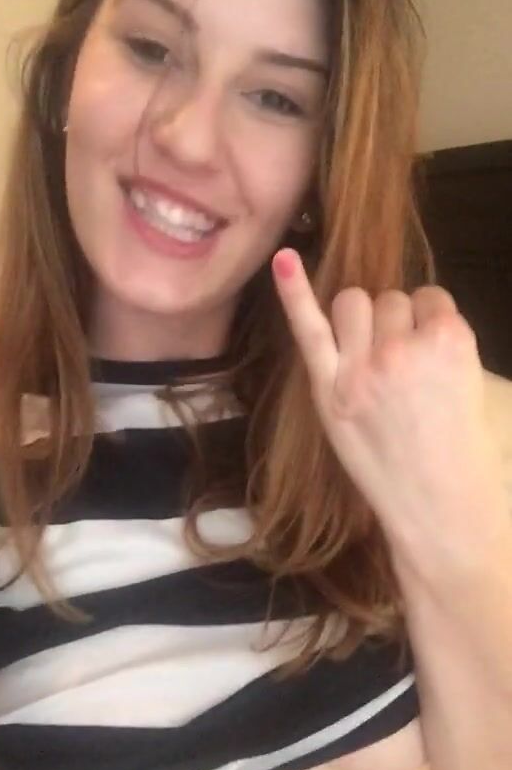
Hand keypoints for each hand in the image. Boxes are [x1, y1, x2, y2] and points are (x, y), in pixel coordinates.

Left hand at [272, 248, 501, 556]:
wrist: (442, 509)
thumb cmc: (473, 454)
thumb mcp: (485, 387)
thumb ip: (452, 347)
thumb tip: (424, 326)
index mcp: (453, 339)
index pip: (430, 299)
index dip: (428, 324)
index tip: (429, 354)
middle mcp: (404, 345)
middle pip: (390, 299)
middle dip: (397, 323)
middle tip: (402, 366)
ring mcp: (361, 367)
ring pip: (353, 302)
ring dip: (363, 319)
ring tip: (370, 355)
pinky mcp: (330, 390)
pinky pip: (308, 329)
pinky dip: (294, 292)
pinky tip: (284, 260)